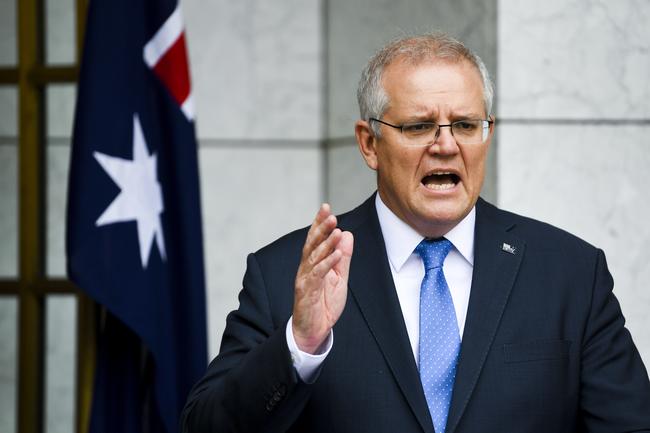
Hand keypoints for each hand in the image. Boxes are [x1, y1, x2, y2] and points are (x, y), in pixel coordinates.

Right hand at [292, 204, 353, 353]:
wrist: (314, 330)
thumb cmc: (323, 303)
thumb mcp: (339, 277)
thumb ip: (342, 257)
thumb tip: (347, 234)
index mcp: (313, 263)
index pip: (316, 239)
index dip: (319, 223)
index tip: (326, 207)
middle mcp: (306, 268)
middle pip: (312, 243)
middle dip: (320, 227)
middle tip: (330, 213)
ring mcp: (305, 279)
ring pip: (314, 256)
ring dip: (325, 242)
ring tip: (336, 229)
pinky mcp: (306, 291)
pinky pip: (317, 274)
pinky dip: (327, 263)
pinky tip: (335, 254)